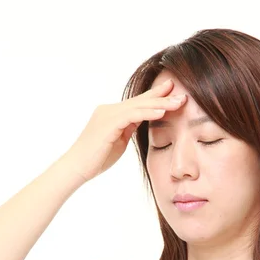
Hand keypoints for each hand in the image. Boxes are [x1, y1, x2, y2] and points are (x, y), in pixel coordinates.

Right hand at [60, 78, 186, 182]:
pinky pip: (132, 115)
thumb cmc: (96, 159)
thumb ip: (128, 128)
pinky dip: (148, 113)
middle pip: (141, 100)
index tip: (173, 91)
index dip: (156, 96)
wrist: (76, 168)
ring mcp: (107, 114)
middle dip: (162, 96)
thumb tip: (141, 122)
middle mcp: (109, 109)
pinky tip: (162, 112)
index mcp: (112, 113)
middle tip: (182, 93)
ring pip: (139, 105)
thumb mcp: (118, 141)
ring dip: (160, 103)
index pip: (138, 102)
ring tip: (179, 102)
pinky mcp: (108, 123)